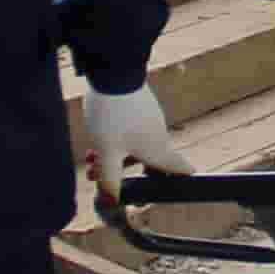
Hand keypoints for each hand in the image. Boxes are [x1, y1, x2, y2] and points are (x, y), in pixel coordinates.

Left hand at [75, 80, 190, 205]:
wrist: (113, 72)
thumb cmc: (113, 116)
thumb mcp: (106, 154)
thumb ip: (109, 180)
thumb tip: (111, 201)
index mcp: (159, 151)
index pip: (181, 169)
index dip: (181, 182)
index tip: (175, 189)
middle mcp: (159, 135)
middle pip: (150, 161)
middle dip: (127, 173)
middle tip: (104, 178)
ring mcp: (151, 118)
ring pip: (136, 145)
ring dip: (116, 155)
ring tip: (92, 158)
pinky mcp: (140, 105)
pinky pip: (131, 129)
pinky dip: (117, 139)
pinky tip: (97, 137)